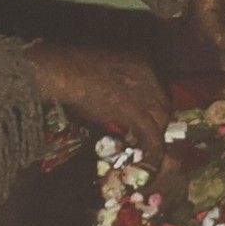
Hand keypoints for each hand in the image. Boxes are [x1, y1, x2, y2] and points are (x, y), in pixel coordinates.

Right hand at [27, 42, 168, 167]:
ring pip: (160, 120)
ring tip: (146, 152)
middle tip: (145, 138)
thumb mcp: (103, 74)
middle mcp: (147, 75)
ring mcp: (143, 92)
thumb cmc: (70, 70)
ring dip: (155, 137)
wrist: (61, 71)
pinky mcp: (134, 110)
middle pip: (163, 105)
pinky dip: (153, 150)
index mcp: (140, 63)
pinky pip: (151, 134)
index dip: (153, 109)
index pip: (157, 90)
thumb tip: (116, 110)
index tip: (146, 120)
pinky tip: (150, 162)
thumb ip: (116, 89)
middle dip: (158, 123)